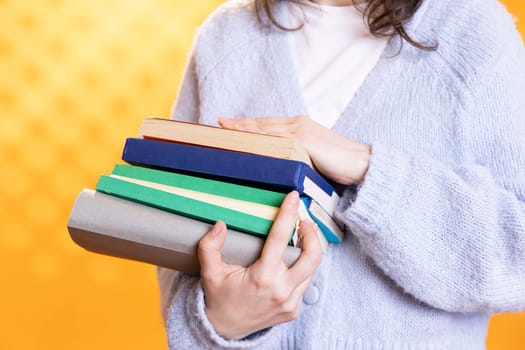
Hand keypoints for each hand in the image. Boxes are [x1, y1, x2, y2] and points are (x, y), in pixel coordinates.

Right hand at [198, 191, 321, 339]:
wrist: (225, 330)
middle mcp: (281, 291)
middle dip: (313, 234)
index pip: (280, 239)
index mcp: (262, 278)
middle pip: (312, 256)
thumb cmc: (219, 299)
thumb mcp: (210, 273)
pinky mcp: (294, 310)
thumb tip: (219, 225)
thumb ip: (210, 247)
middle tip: (304, 222)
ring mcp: (290, 303)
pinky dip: (302, 269)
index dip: (288, 214)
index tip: (293, 198)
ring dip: (310, 251)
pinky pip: (305, 284)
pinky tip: (292, 261)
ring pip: (312, 270)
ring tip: (301, 238)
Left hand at [219, 116, 370, 184]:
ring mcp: (300, 131)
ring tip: (225, 129)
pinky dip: (258, 138)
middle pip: (262, 124)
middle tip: (219, 124)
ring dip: (244, 128)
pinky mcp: (304, 140)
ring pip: (265, 129)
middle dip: (240, 124)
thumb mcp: (311, 158)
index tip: (228, 124)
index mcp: (299, 126)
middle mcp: (298, 124)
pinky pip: (276, 139)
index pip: (267, 124)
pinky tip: (245, 141)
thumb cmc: (338, 165)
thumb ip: (294, 156)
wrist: (361, 165)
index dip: (248, 124)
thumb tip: (277, 166)